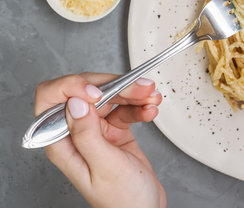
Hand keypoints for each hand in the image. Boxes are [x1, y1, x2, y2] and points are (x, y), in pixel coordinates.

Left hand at [34, 73, 166, 207]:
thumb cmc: (123, 201)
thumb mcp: (105, 167)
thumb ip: (88, 135)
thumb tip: (76, 102)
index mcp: (63, 143)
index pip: (52, 100)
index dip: (73, 87)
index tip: (99, 92)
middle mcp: (76, 134)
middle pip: (88, 93)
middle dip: (115, 86)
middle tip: (140, 88)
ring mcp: (96, 131)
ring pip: (110, 97)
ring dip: (133, 93)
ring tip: (151, 97)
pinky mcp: (115, 130)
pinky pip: (126, 108)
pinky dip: (140, 106)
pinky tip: (150, 110)